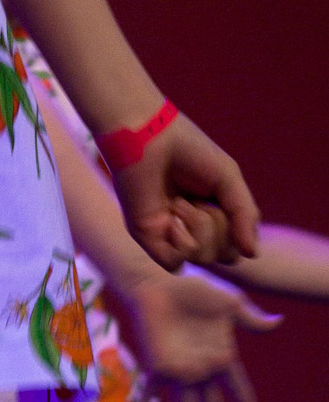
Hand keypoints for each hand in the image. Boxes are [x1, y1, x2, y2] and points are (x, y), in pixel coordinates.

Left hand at [110, 266, 278, 401]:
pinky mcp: (158, 367)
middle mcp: (201, 367)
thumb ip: (250, 318)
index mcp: (221, 354)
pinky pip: (148, 395)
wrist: (161, 282)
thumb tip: (277, 323)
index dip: (243, 398)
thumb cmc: (195, 289)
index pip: (236, 384)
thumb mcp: (229, 303)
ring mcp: (180, 370)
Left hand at [112, 112, 259, 269]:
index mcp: (211, 213)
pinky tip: (170, 219)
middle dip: (221, 228)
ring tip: (179, 202)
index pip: (237, 244)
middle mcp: (191, 228)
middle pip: (224, 255)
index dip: (238, 229)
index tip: (225, 200)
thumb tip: (252, 255)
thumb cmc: (188, 150)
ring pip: (202, 259)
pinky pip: (175, 264)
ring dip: (199, 229)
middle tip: (199, 199)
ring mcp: (169, 234)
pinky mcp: (148, 237)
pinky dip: (180, 244)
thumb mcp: (228, 179)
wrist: (149, 137)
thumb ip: (244, 216)